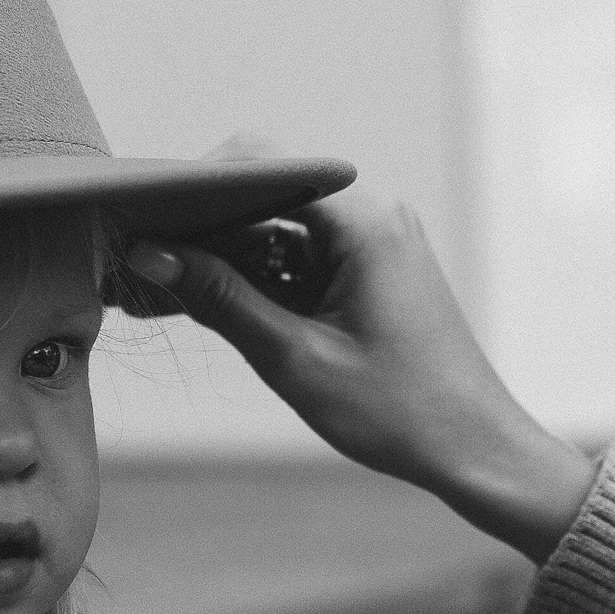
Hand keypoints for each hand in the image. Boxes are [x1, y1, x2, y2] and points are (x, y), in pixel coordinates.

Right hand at [129, 184, 598, 564]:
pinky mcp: (369, 268)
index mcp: (364, 220)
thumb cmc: (400, 411)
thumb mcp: (295, 358)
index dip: (195, 189)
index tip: (146, 224)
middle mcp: (372, 214)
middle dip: (201, 229)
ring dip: (222, 259)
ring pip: (275, 227)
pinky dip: (256, 278)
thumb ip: (220, 299)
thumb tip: (150, 255)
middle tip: (140, 268)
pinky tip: (206, 308)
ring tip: (159, 295)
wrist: (474, 450)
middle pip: (264, 191)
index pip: (259, 163)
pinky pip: (298, 255)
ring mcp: (373, 240)